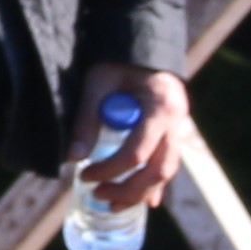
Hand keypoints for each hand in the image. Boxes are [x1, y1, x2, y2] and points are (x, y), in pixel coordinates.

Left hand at [69, 65, 187, 211]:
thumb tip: (72, 158)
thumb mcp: (97, 82)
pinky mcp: (172, 132)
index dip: (109, 169)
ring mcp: (178, 127)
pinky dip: (153, 184)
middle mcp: (177, 120)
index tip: (83, 174)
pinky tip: (143, 202)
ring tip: (110, 204)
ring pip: (166, 171)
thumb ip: (87, 118)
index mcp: (161, 106)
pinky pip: (166, 164)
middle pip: (159, 169)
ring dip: (140, 192)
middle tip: (98, 196)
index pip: (137, 152)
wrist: (140, 44)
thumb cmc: (116, 60)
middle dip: (129, 190)